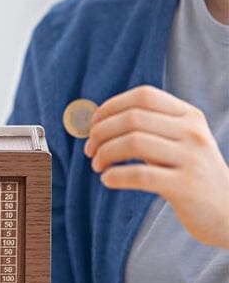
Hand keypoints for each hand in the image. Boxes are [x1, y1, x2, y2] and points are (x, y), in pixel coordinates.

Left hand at [85, 85, 228, 247]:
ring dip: (104, 153)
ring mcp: (191, 159)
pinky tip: (107, 180)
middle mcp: (192, 132)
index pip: (143, 96)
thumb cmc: (192, 174)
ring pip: (133, 143)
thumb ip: (149, 127)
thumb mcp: (180, 142)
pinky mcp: (186, 186)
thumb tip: (98, 121)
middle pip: (132, 118)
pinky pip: (140, 175)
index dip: (111, 106)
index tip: (93, 123)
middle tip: (89, 149)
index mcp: (189, 116)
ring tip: (97, 165)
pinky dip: (116, 176)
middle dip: (101, 132)